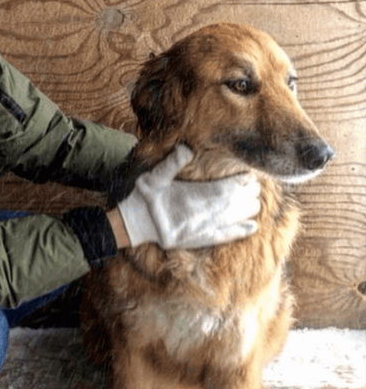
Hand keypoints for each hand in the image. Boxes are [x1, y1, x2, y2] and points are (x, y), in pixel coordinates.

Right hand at [116, 144, 259, 248]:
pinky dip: (241, 231)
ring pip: (235, 219)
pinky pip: (226, 237)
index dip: (242, 183)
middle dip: (248, 194)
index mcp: (194, 197)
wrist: (135, 225)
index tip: (249, 175)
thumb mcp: (154, 176)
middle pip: (236, 203)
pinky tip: (253, 226)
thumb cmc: (145, 197)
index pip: (227, 189)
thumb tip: (186, 148)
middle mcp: (202, 215)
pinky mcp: (200, 240)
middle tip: (254, 185)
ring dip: (248, 209)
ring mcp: (203, 229)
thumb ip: (171, 163)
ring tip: (253, 199)